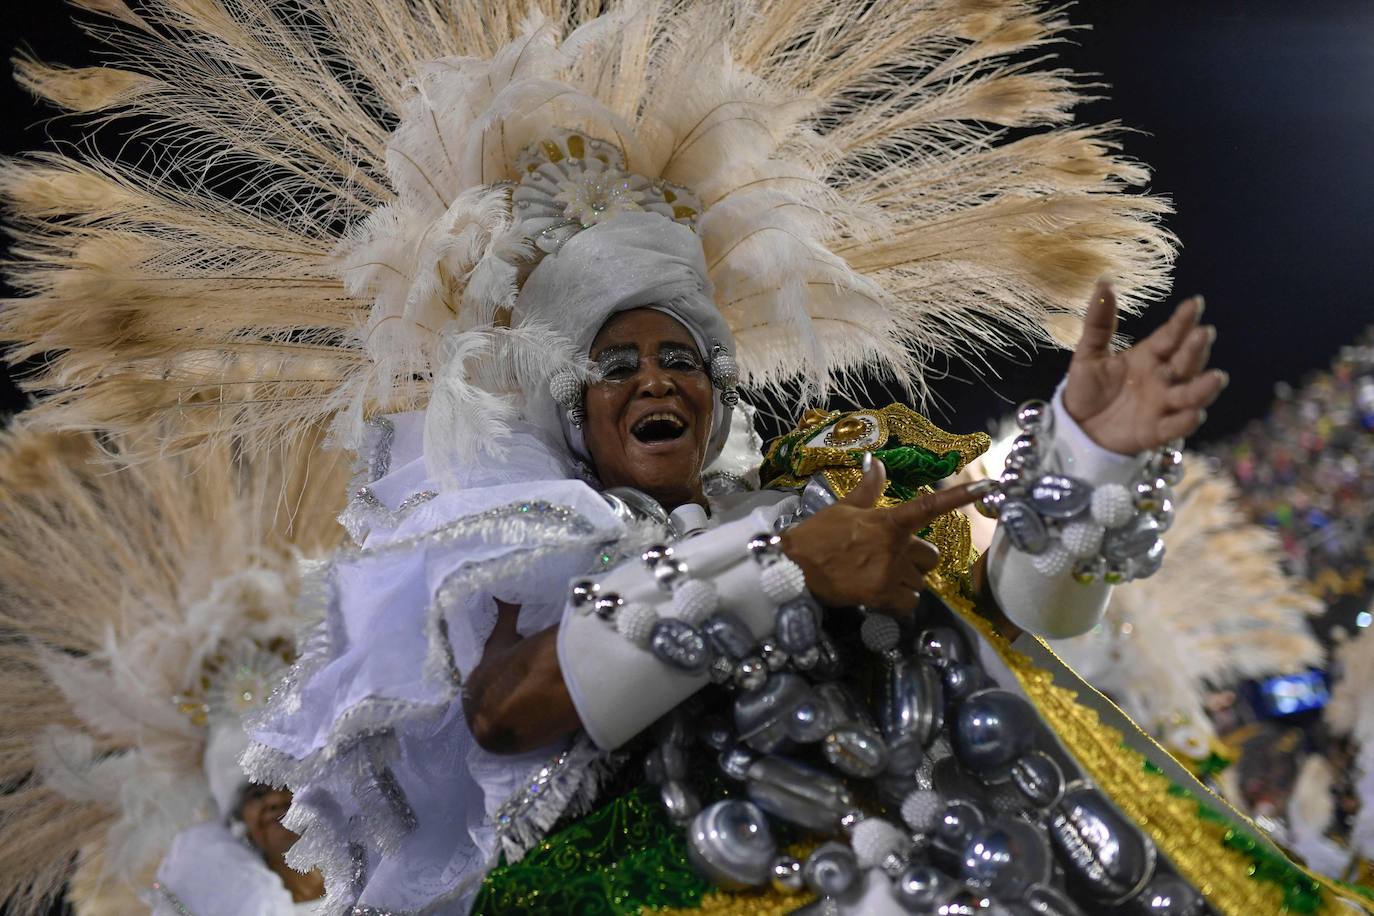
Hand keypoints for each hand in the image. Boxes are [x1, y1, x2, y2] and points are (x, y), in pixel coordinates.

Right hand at [779, 459, 986, 614]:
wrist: (794, 567)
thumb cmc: (818, 535)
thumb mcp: (844, 507)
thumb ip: (868, 489)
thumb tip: (876, 462)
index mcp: (888, 521)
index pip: (929, 506)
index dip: (960, 496)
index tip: (987, 488)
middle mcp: (895, 546)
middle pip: (930, 556)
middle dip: (916, 561)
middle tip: (890, 560)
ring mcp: (890, 572)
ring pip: (919, 582)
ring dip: (905, 582)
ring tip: (878, 578)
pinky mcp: (882, 596)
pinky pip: (909, 602)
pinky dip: (899, 602)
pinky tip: (879, 595)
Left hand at [1063, 281, 1228, 454]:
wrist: (1076, 427)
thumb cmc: (1088, 387)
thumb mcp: (1089, 353)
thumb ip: (1098, 323)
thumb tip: (1103, 282)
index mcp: (1150, 356)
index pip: (1170, 336)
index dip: (1183, 321)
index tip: (1195, 303)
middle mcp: (1163, 378)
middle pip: (1185, 362)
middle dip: (1195, 349)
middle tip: (1204, 333)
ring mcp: (1162, 405)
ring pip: (1190, 395)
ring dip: (1203, 388)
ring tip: (1217, 377)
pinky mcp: (1155, 431)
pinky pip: (1174, 427)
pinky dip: (1185, 422)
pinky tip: (1194, 414)